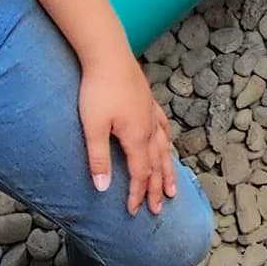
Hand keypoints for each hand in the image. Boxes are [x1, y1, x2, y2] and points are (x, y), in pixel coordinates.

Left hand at [77, 47, 181, 211]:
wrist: (108, 54)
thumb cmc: (98, 89)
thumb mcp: (93, 127)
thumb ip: (98, 159)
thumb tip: (103, 188)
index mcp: (136, 138)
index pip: (140, 174)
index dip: (138, 194)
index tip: (135, 211)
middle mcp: (149, 129)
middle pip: (156, 166)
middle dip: (157, 190)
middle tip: (158, 210)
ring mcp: (150, 114)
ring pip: (164, 149)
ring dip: (168, 171)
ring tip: (173, 188)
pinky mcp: (148, 101)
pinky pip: (163, 127)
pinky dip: (166, 140)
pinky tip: (167, 143)